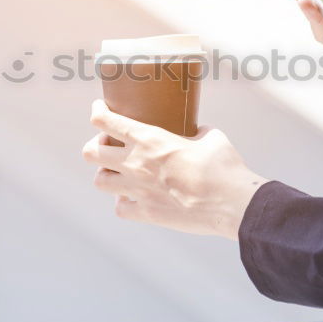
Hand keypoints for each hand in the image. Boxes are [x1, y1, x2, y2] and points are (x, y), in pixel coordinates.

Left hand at [82, 100, 267, 239]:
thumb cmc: (224, 166)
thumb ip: (197, 131)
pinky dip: (123, 201)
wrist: (231, 203)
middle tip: (110, 144)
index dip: (97, 111)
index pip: (105, 120)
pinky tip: (134, 197)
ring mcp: (138, 190)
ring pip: (100, 181)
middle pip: (91, 152)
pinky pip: (120, 207)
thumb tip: (197, 130)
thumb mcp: (210, 137)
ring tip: (119, 172)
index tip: (99, 108)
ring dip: (106, 174)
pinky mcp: (146, 213)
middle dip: (96, 145)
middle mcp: (136, 163)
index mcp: (149, 139)